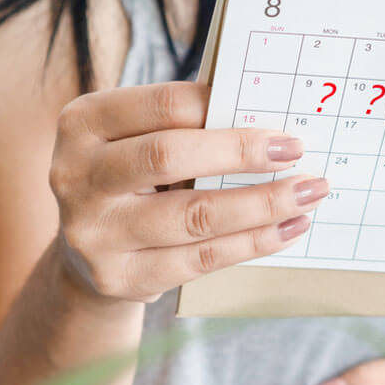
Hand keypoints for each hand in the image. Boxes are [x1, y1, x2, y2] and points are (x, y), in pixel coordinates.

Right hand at [49, 81, 327, 303]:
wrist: (88, 254)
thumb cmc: (134, 178)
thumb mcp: (140, 139)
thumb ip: (187, 125)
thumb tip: (270, 118)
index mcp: (84, 123)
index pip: (160, 106)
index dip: (219, 106)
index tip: (271, 116)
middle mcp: (76, 175)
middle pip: (169, 156)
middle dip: (242, 153)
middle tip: (296, 152)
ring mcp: (93, 232)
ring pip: (193, 216)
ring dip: (262, 204)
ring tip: (308, 193)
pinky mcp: (120, 278)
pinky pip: (201, 259)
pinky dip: (253, 242)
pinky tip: (288, 228)